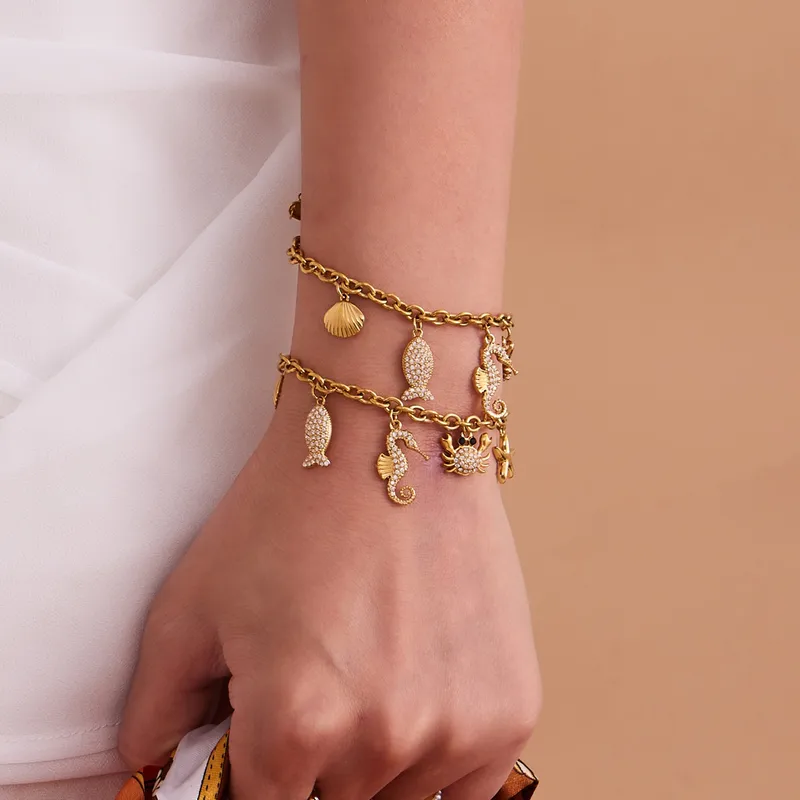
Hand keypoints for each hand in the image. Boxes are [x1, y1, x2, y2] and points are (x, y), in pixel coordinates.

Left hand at [119, 389, 540, 799]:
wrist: (390, 436)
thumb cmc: (290, 511)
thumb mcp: (192, 604)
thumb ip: (154, 710)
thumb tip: (148, 765)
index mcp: (293, 726)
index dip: (253, 775)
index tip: (262, 741)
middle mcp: (381, 741)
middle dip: (311, 761)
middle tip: (319, 683)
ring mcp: (457, 727)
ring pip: (397, 795)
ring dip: (377, 755)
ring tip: (371, 667)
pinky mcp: (511, 707)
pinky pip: (466, 781)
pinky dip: (438, 751)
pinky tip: (420, 683)